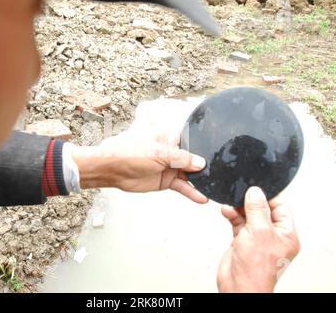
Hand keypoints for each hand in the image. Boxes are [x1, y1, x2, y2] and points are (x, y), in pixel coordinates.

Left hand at [71, 131, 207, 203]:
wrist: (113, 170)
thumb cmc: (130, 153)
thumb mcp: (159, 153)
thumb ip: (182, 158)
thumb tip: (201, 163)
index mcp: (171, 138)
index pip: (193, 141)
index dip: (205, 146)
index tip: (220, 152)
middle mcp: (173, 152)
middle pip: (194, 159)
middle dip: (206, 166)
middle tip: (222, 173)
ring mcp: (170, 166)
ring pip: (190, 174)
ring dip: (201, 181)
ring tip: (215, 187)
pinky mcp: (166, 180)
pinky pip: (182, 186)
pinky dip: (191, 192)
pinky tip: (202, 198)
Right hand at [217, 187, 299, 292]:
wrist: (238, 286)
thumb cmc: (256, 269)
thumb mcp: (259, 231)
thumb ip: (257, 209)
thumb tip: (256, 192)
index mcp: (287, 234)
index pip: (281, 207)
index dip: (269, 196)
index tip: (257, 186)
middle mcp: (273, 236)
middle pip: (263, 210)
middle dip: (251, 201)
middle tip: (241, 193)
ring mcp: (257, 239)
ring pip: (249, 215)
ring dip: (238, 207)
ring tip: (231, 202)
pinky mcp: (242, 241)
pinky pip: (238, 223)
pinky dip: (232, 215)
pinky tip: (226, 210)